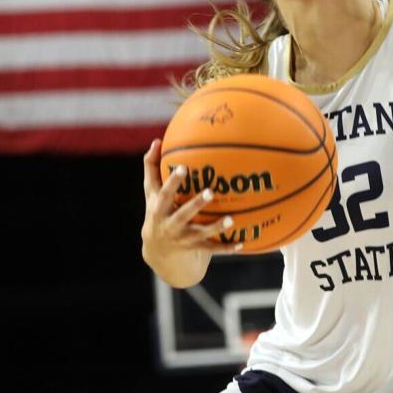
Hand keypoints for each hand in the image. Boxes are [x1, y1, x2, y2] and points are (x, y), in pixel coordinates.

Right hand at [141, 139, 240, 257]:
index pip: (164, 194)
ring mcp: (184, 239)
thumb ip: (152, 168)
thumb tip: (157, 141)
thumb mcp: (151, 194)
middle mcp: (171, 226)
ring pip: (201, 234)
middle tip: (211, 192)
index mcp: (159, 210)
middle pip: (182, 215)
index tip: (183, 167)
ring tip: (232, 219)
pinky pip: (213, 249)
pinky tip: (242, 242)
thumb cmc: (157, 212)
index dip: (173, 182)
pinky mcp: (196, 249)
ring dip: (216, 227)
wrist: (158, 251)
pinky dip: (227, 247)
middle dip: (196, 205)